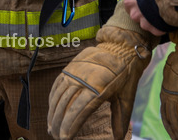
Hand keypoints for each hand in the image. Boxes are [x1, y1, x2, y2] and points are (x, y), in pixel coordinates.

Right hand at [48, 4, 155, 139]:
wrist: (120, 48)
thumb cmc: (125, 75)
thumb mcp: (126, 98)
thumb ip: (120, 119)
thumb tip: (118, 138)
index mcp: (98, 89)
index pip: (78, 111)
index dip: (69, 126)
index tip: (65, 138)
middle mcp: (83, 80)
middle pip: (65, 105)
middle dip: (59, 123)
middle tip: (56, 136)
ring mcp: (74, 72)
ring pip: (58, 95)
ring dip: (53, 112)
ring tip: (51, 126)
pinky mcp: (70, 67)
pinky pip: (57, 84)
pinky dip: (53, 98)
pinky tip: (51, 107)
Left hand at [123, 0, 165, 35]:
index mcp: (129, 1)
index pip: (129, 6)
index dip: (138, 4)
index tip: (145, 2)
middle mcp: (133, 14)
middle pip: (137, 17)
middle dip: (145, 14)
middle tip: (155, 8)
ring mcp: (144, 23)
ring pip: (147, 24)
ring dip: (153, 21)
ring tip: (162, 12)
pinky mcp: (154, 30)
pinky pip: (157, 29)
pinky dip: (162, 26)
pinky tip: (166, 18)